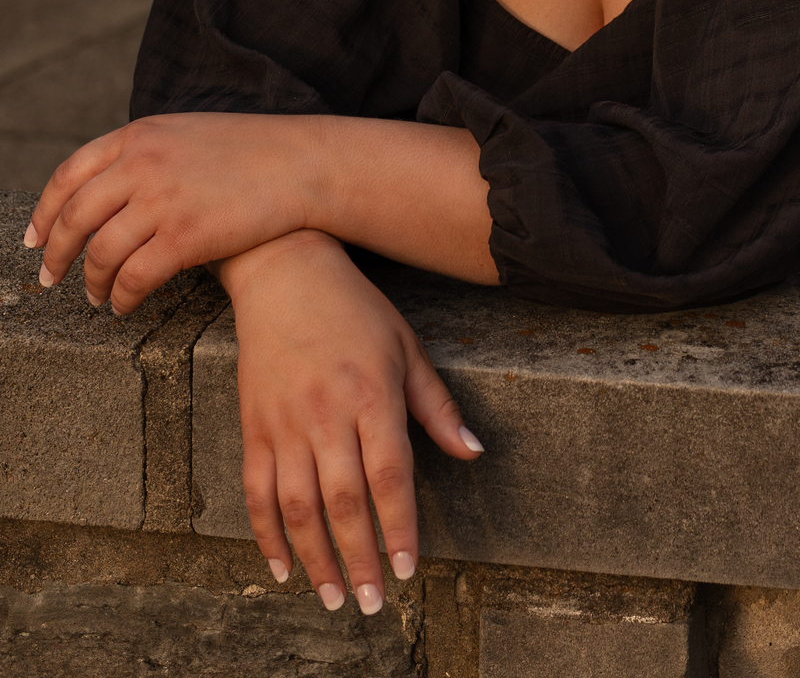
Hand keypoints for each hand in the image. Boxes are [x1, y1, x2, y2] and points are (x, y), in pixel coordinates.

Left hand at [25, 113, 320, 312]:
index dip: (44, 211)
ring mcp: (163, 199)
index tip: (34, 238)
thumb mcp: (187, 134)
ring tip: (98, 298)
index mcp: (140, 136)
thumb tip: (109, 188)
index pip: (70, 175)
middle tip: (51, 278)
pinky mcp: (186, 235)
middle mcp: (143, 164)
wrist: (301, 163)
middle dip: (56, 254)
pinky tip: (127, 306)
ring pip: (102, 253)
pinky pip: (136, 277)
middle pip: (76, 217)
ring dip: (94, 282)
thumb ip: (145, 152)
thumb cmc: (252, 152)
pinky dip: (124, 297)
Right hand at [219, 229, 483, 613]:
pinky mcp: (253, 424)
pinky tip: (284, 567)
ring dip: (317, 558)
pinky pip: (256, 491)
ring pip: (298, 506)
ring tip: (335, 597)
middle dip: (361, 559)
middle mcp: (326, 412)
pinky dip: (267, 535)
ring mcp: (284, 421)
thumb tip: (473, 452)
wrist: (283, 269)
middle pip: (344, 502)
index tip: (411, 569)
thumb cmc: (355, 307)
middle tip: (376, 603)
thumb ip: (436, 405)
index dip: (400, 527)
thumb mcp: (406, 346)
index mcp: (371, 393)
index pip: (389, 475)